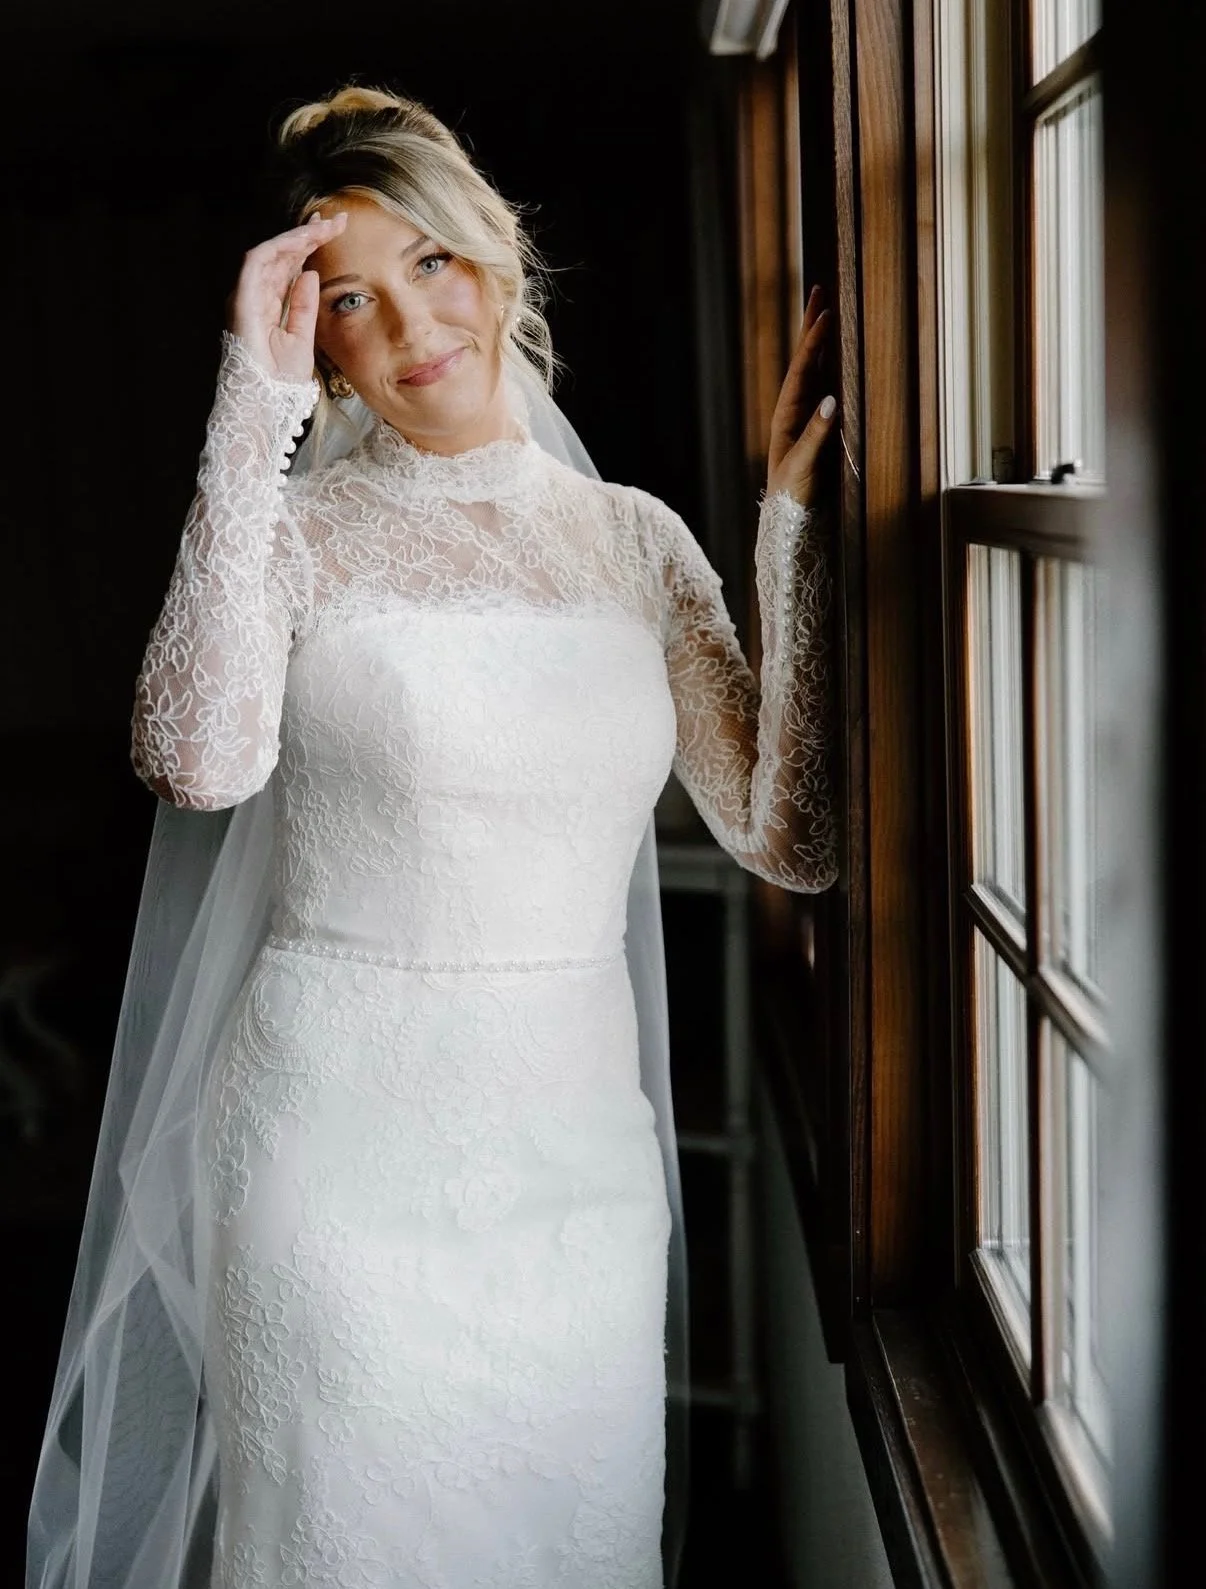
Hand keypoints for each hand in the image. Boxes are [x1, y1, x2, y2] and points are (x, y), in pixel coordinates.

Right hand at [225, 211, 348, 382]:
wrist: (267, 402)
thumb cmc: (280, 381)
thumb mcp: (303, 338)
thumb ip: (305, 306)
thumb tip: (311, 274)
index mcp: (271, 306)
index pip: (290, 268)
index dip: (310, 247)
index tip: (334, 231)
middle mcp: (256, 296)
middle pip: (282, 256)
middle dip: (308, 234)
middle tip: (335, 219)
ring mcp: (247, 296)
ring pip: (270, 252)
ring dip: (297, 236)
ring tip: (324, 226)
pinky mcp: (242, 299)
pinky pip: (258, 262)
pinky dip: (279, 247)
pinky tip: (302, 240)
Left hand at [766, 285, 837, 509]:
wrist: (791, 520)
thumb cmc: (792, 495)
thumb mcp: (802, 466)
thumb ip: (815, 435)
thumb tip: (832, 400)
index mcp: (786, 416)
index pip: (801, 370)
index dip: (813, 342)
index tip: (825, 313)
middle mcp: (795, 410)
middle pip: (805, 360)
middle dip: (811, 327)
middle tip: (818, 291)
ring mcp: (808, 416)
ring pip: (817, 370)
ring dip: (823, 341)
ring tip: (828, 311)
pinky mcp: (821, 426)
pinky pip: (829, 387)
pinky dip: (834, 364)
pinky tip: (842, 350)